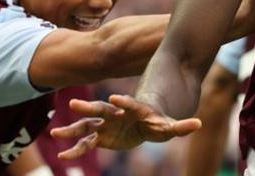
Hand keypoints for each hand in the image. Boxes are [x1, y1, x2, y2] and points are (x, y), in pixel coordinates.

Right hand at [50, 94, 201, 159]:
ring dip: (73, 129)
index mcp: (135, 109)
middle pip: (102, 108)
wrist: (145, 120)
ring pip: (87, 124)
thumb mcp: (170, 125)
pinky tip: (62, 156)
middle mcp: (117, 113)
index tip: (115, 97)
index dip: (124, 101)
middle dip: (89, 106)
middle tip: (74, 103)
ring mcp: (106, 123)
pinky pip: (85, 142)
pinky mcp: (100, 135)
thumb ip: (181, 126)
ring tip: (55, 133)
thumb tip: (198, 124)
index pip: (130, 104)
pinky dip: (75, 148)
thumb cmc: (158, 121)